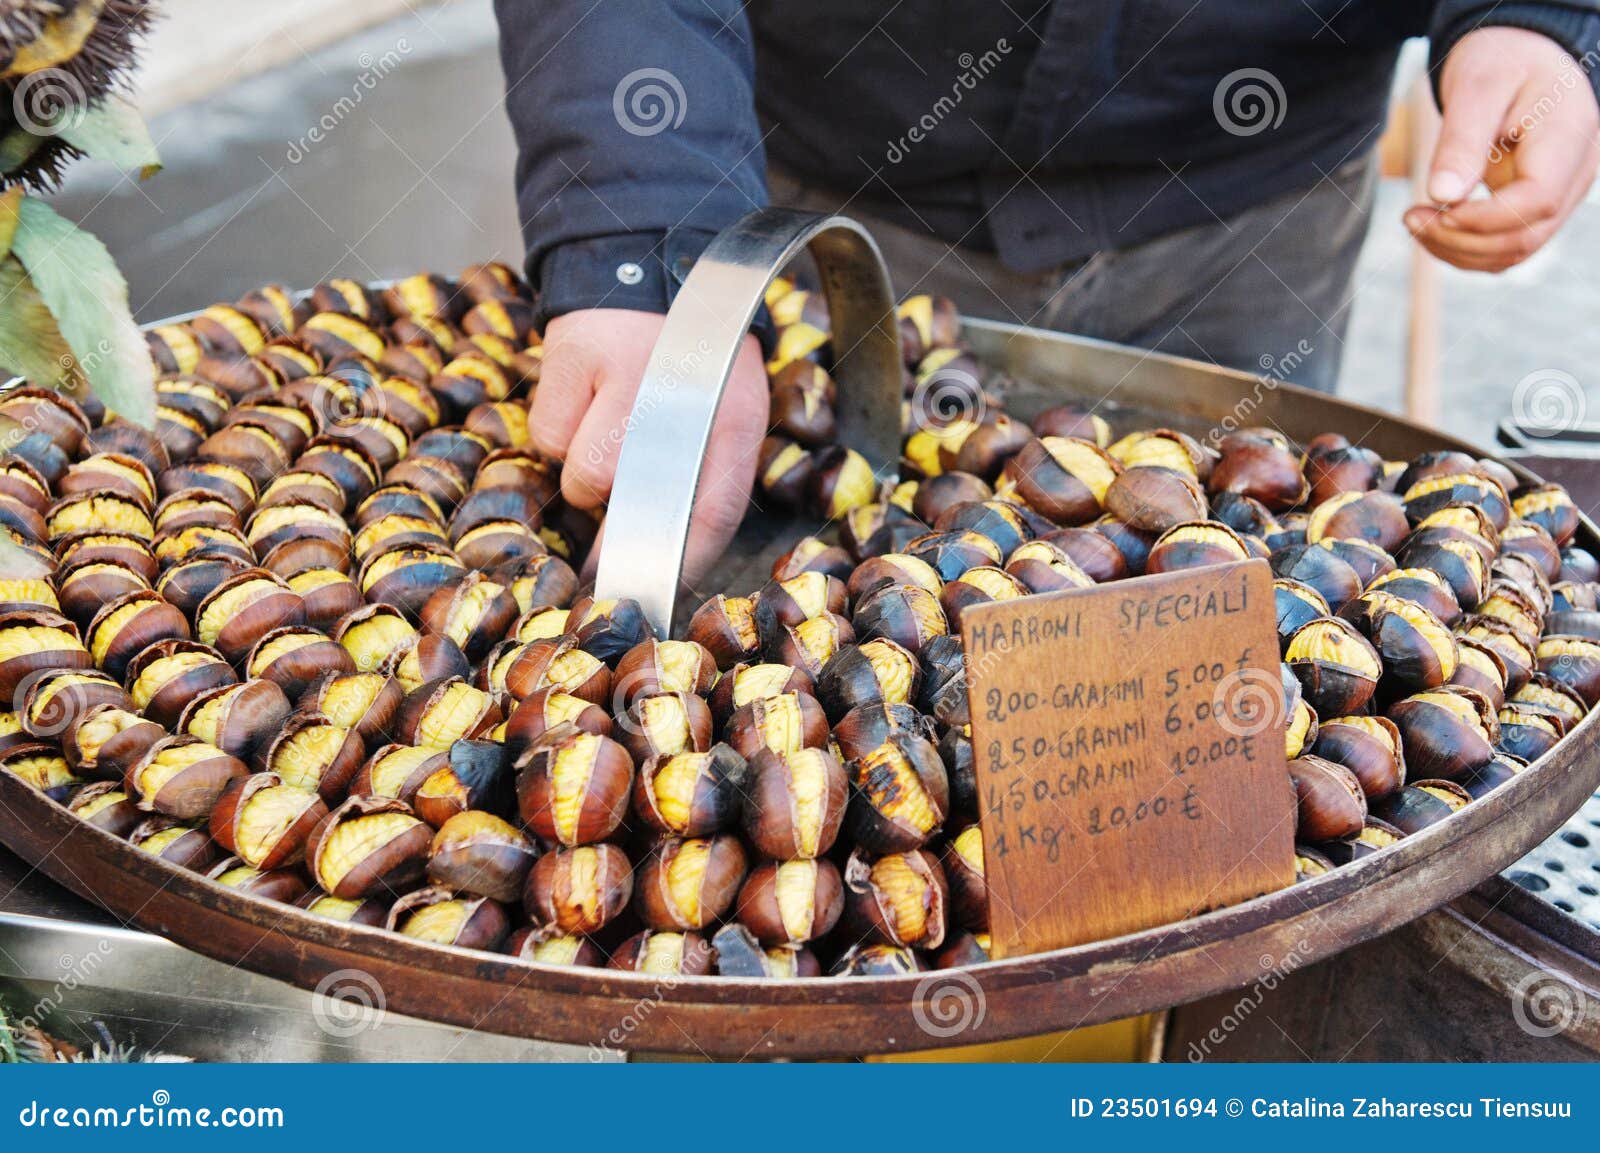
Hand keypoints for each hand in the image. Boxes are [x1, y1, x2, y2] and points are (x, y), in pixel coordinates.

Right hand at [531, 308, 769, 583]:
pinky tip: (582, 400)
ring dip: (584, 473)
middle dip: (616, 544)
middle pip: (636, 504)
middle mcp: (686, 395)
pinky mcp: (571, 358)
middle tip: (603, 565)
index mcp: (739, 415)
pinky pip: (548, 438)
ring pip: (584, 477)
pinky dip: (557, 433)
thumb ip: (711, 480)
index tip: (654, 598)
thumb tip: (669, 564)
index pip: (715, 512)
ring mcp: (624, 374)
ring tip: (606, 431)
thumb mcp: (729, 412)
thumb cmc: (693, 359)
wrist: (652, 263)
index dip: (680, 564)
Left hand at [1405, 27, 1599, 270]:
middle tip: (1410, 218)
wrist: (1517, 57)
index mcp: (1571, 135)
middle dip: (1461, 239)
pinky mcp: (1536, 206)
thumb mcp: (1477, 86)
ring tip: (1414, 220)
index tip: (1435, 209)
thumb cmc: (1500, 60)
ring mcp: (1561, 193)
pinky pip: (1504, 244)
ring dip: (1457, 249)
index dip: (1484, 219)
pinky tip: (1431, 226)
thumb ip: (1462, 141)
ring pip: (1514, 250)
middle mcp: (1576, 172)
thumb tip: (1443, 197)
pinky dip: (1464, 247)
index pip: (1538, 202)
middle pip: (1526, 236)